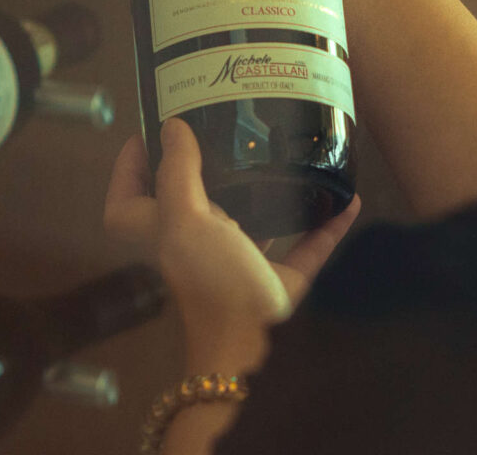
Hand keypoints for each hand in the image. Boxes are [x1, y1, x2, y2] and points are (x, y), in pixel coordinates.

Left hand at [104, 119, 360, 371]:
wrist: (253, 350)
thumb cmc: (211, 282)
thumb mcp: (186, 220)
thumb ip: (178, 172)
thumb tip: (171, 127)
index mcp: (165, 232)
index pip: (127, 198)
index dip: (129, 166)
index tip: (148, 131)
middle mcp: (198, 246)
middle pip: (191, 203)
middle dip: (204, 169)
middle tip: (224, 128)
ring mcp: (239, 264)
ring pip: (250, 222)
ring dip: (267, 195)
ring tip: (283, 155)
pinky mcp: (278, 281)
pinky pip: (304, 246)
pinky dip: (325, 227)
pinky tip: (348, 202)